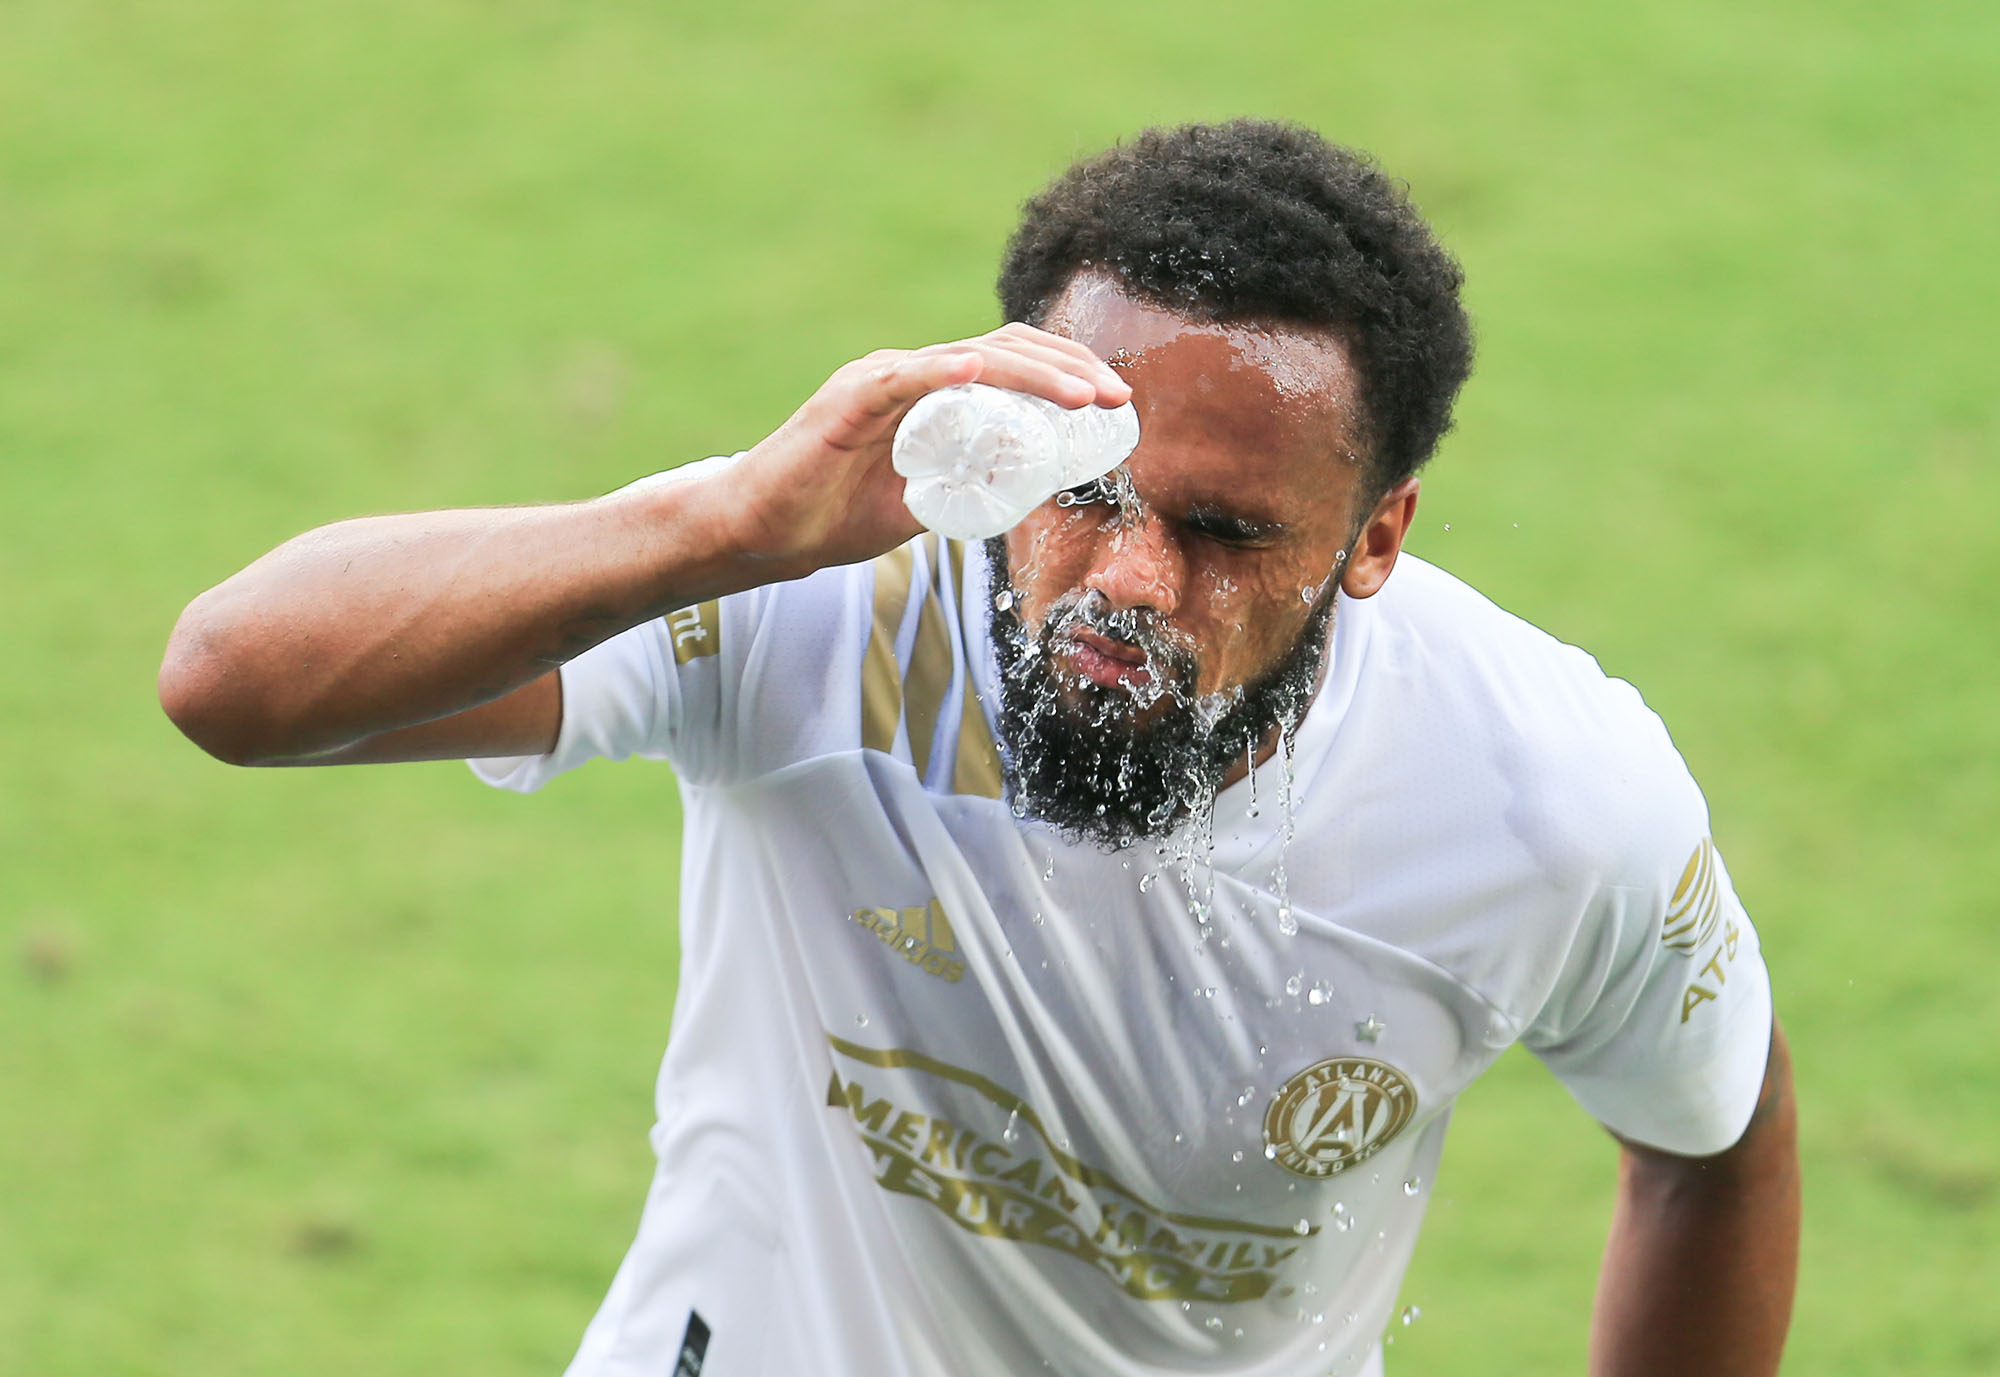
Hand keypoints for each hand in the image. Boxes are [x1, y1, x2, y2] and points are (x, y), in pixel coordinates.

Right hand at [726, 323, 1131, 573]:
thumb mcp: (925, 502)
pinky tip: (975, 371)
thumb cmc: (835, 515)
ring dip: (1030, 374)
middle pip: (1002, 349)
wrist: (763, 533)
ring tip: (1080, 393)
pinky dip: (939, 372)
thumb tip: (1030, 488)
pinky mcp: (845, 402)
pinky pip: (899, 379)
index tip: (1116, 402)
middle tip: (1117, 396)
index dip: (1067, 372)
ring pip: (965, 360)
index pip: (1011, 362)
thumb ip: (969, 486)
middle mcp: (909, 373)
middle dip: (1068, 367)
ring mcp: (877, 381)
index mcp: (931, 390)